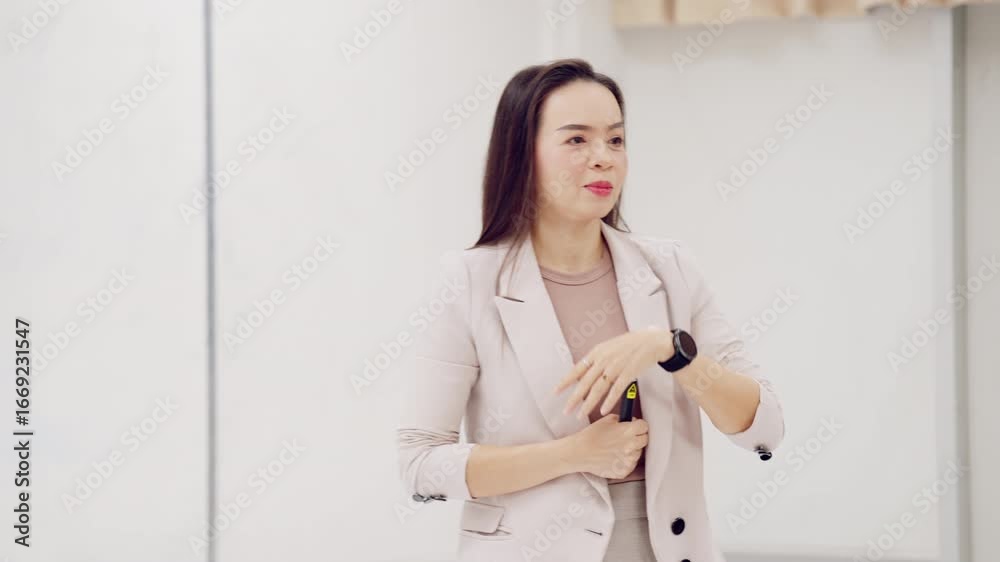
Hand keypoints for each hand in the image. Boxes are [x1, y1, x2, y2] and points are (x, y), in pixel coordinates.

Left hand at [553, 327, 672, 419]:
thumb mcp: (608, 347)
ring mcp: (615, 367)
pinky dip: (609, 402)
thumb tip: (582, 371)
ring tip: (581, 414)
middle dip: (574, 399)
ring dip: (588, 404)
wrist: (650, 341)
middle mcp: (603, 360)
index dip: (565, 382)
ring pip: (598, 389)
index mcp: (596, 353)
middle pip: (585, 383)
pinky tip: (603, 410)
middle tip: (566, 411)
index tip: (556, 392)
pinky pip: (616, 390)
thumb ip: (596, 359)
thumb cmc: (629, 345)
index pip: (576, 369)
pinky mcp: (628, 373)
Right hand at [565, 414, 648, 478]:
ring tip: (616, 449)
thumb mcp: (607, 419)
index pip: (645, 427)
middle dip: (637, 437)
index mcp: (629, 431)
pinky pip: (630, 465)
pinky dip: (624, 462)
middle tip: (625, 438)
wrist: (580, 452)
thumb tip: (630, 421)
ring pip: (637, 453)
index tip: (633, 427)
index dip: (639, 426)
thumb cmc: (591, 434)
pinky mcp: (624, 471)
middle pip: (644, 440)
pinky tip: (613, 458)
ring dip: (631, 450)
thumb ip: (622, 420)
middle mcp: (632, 446)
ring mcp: (629, 461)